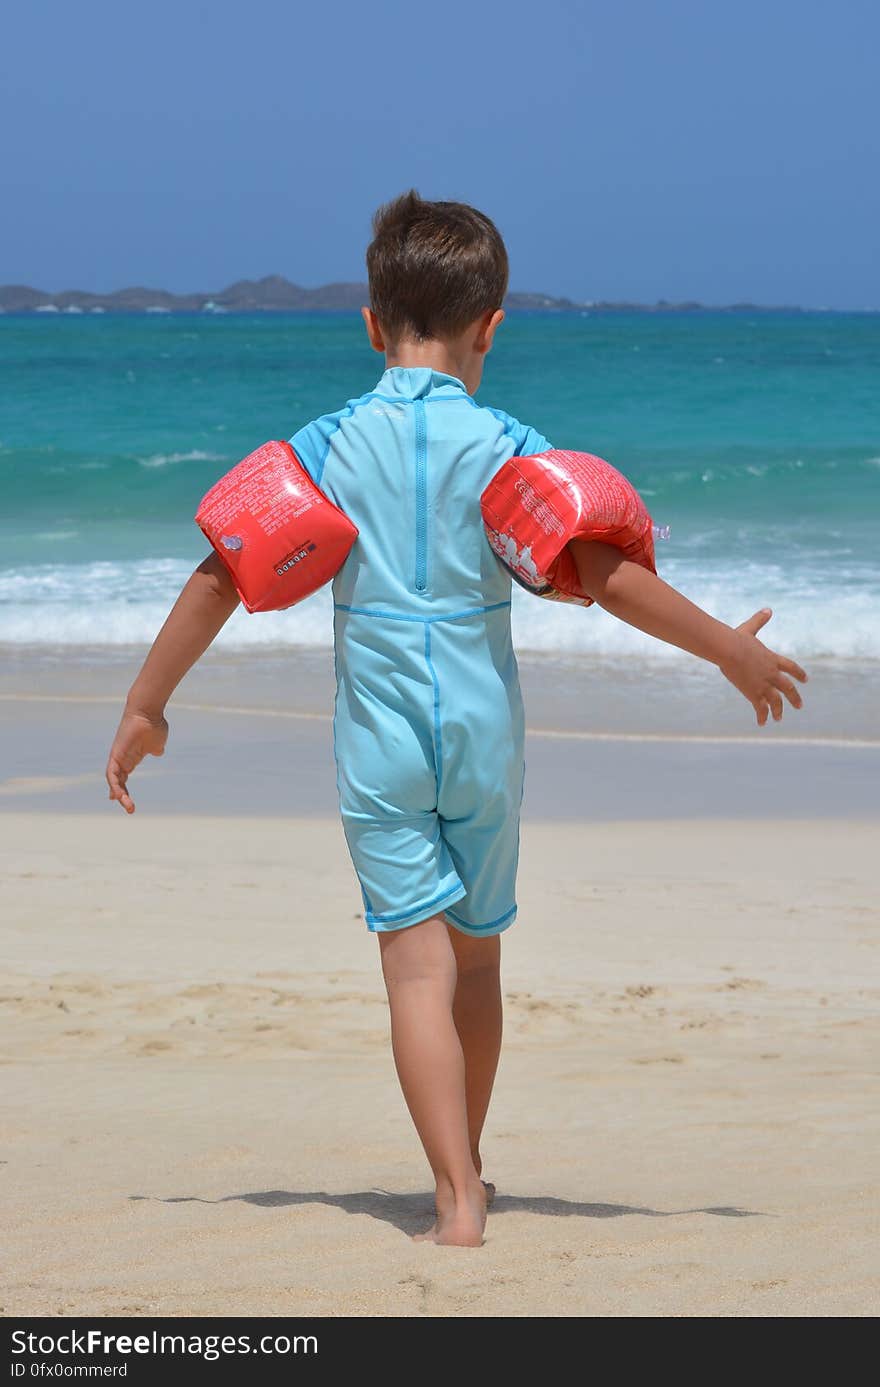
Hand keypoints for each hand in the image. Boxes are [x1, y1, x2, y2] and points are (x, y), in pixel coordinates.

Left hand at [105, 707, 168, 812]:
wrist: (148, 712)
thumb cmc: (154, 725)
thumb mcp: (157, 743)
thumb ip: (156, 749)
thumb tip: (157, 752)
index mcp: (132, 757)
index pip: (123, 776)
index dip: (123, 788)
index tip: (124, 801)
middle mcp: (123, 758)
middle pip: (118, 781)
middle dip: (123, 796)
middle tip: (130, 809)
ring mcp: (118, 757)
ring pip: (114, 780)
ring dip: (119, 794)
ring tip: (127, 805)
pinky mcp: (115, 755)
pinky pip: (111, 773)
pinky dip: (113, 785)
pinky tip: (117, 795)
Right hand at [719, 609, 806, 725]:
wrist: (729, 650)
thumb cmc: (737, 638)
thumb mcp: (750, 628)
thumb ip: (759, 620)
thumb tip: (768, 609)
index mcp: (772, 659)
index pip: (791, 667)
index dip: (799, 674)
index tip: (805, 680)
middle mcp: (772, 674)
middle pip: (788, 688)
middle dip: (794, 697)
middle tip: (799, 705)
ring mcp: (764, 685)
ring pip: (776, 701)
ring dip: (779, 710)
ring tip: (779, 718)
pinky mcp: (753, 693)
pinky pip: (760, 708)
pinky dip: (762, 716)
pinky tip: (762, 723)